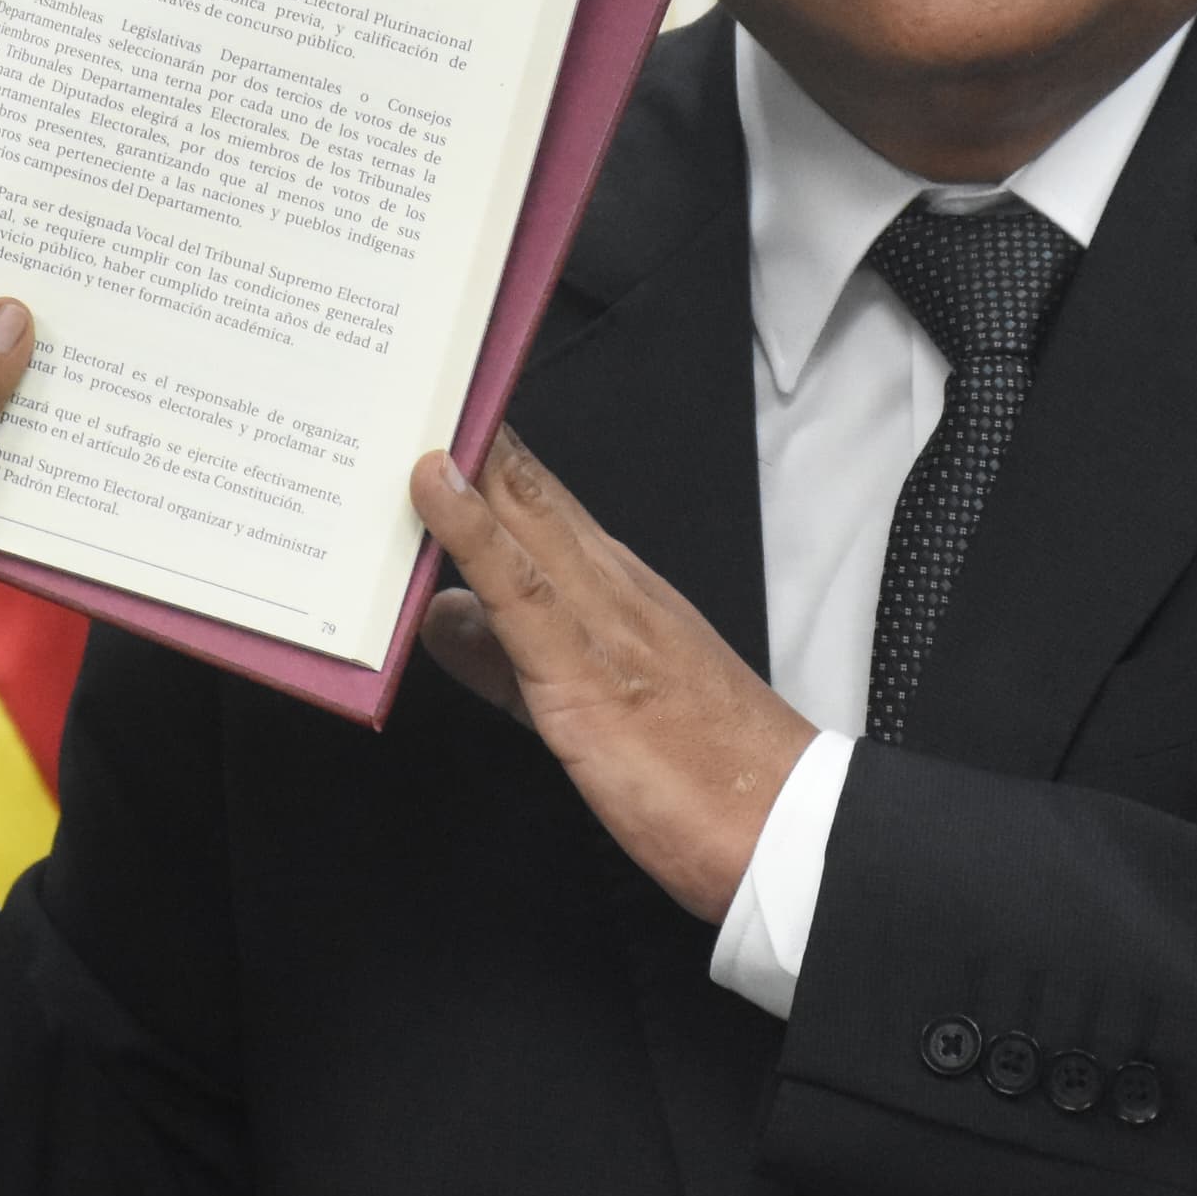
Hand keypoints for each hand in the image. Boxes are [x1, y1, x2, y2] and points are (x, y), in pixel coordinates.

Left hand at [409, 430, 818, 921]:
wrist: (783, 828)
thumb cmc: (699, 776)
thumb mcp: (576, 710)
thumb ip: (501, 662)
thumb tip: (441, 618)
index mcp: (618, 594)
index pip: (540, 502)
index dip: (487, 448)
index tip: (440, 397)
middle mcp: (611, 589)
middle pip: (528, 489)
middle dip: (470, 428)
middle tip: (416, 366)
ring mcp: (600, 621)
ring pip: (522, 515)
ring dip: (466, 454)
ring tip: (414, 395)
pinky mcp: (584, 669)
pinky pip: (518, 584)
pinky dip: (471, 527)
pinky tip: (433, 486)